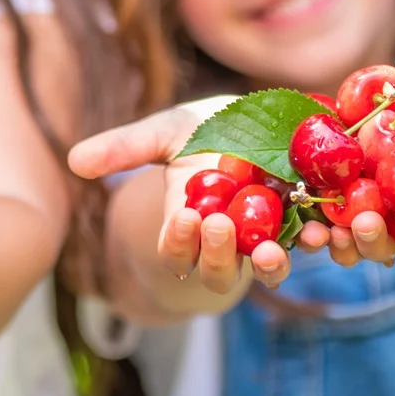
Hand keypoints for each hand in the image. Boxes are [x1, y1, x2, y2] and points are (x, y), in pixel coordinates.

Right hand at [68, 99, 326, 292]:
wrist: (262, 124)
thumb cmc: (203, 134)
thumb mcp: (164, 133)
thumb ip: (123, 148)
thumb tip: (74, 161)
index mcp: (186, 225)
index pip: (175, 249)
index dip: (178, 241)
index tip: (184, 217)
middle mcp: (225, 243)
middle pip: (215, 271)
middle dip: (216, 255)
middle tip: (219, 227)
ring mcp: (267, 240)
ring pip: (264, 269)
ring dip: (268, 265)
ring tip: (272, 249)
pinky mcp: (306, 227)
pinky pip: (311, 245)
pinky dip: (316, 242)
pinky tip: (320, 230)